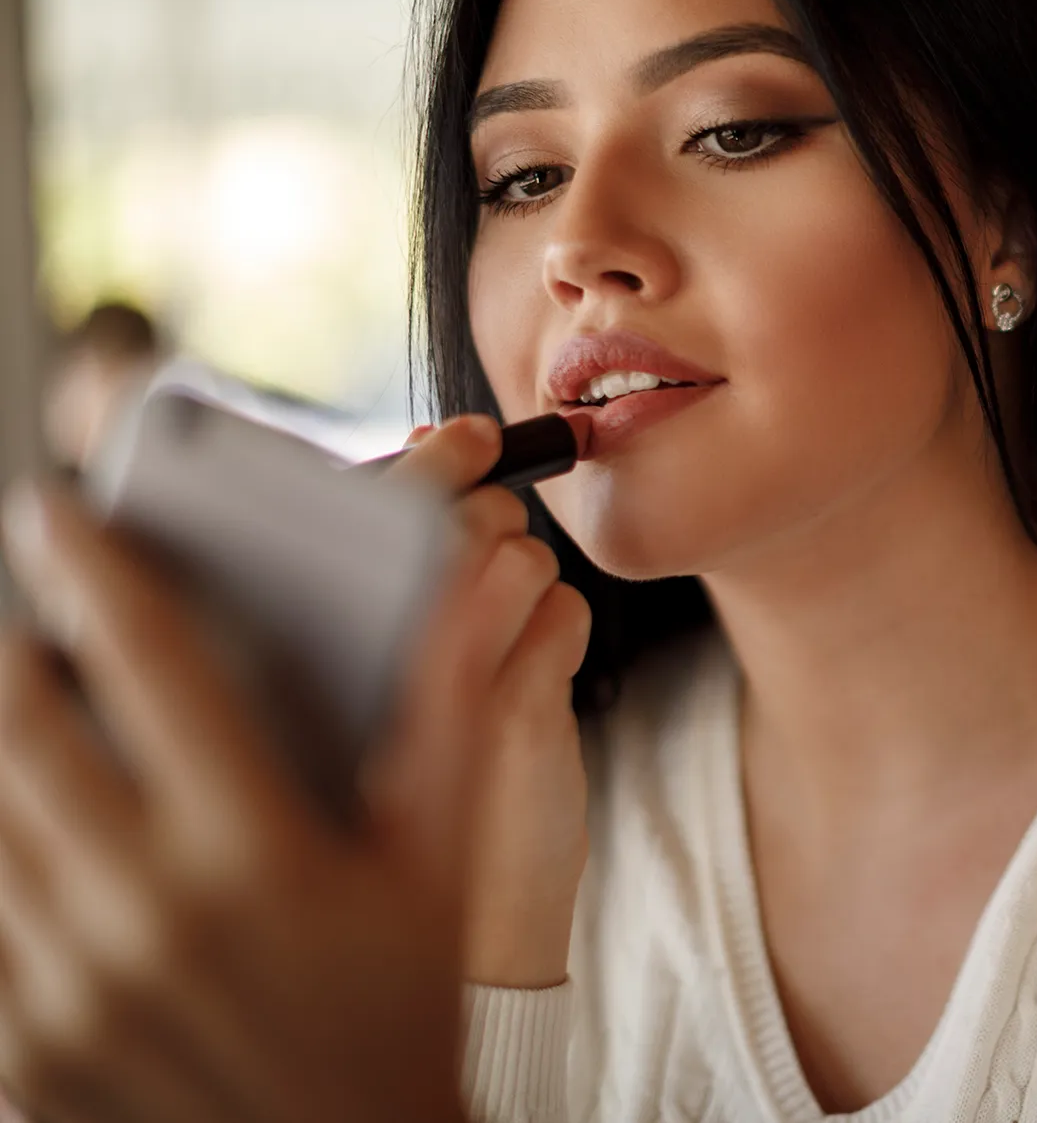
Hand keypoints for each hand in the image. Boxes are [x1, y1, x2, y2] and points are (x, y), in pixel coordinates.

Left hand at [0, 478, 479, 1122]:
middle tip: (37, 622)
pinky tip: (39, 834)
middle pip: (22, 727)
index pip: (149, 667)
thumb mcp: (439, 870)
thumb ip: (445, 722)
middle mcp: (145, 914)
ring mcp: (67, 988)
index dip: (97, 571)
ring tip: (33, 719)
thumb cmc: (396, 1017)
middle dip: (18, 651)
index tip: (59, 513)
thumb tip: (464, 591)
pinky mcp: (19, 1051)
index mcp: (255, 854)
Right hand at [378, 419, 590, 989]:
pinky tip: (531, 676)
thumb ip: (399, 566)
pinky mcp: (516, 716)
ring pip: (519, 558)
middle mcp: (375, 655)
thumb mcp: (383, 681)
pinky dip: (561, 630)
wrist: (468, 930)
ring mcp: (446, 686)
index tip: (456, 440)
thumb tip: (434, 442)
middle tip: (484, 545)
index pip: (372, 508)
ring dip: (526, 577)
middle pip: (459, 520)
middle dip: (486, 510)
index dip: (426, 463)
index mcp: (318, 638)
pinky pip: (566, 613)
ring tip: (498, 633)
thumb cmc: (411, 792)